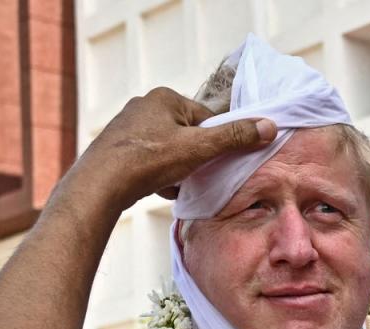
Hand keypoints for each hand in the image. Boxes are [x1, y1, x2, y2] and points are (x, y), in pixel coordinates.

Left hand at [67, 87, 275, 210]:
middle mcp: (144, 106)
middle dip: (195, 158)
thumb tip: (269, 126)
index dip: (215, 143)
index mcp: (165, 97)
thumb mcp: (199, 148)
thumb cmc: (149, 160)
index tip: (213, 162)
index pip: (206, 119)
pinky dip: (158, 175)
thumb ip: (235, 137)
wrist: (100, 185)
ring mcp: (128, 127)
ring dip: (178, 169)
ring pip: (170, 150)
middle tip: (193, 175)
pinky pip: (150, 161)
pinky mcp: (118, 148)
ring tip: (174, 184)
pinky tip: (158, 188)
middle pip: (188, 135)